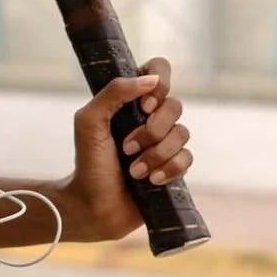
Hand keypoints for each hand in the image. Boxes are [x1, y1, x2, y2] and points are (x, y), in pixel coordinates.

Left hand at [63, 57, 193, 242]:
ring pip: (182, 134)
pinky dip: (168, 169)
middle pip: (175, 105)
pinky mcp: (173, 166)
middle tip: (126, 148)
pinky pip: (187, 158)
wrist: (94, 206)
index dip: (159, 83)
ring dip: (155, 154)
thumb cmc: (88, 163)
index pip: (159, 70)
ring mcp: (164, 142)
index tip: (144, 106)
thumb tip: (150, 79)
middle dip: (152, 130)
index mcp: (130, 100)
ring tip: (134, 170)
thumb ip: (113, 93)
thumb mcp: (89, 122)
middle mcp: (150, 117)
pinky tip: (150, 180)